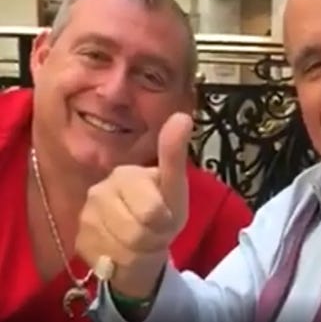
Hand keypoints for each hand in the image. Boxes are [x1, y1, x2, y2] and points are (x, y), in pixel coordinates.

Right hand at [75, 112, 192, 297]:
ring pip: (121, 250)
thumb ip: (174, 156)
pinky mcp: (78, 242)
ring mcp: (85, 217)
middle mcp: (99, 191)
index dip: (164, 220)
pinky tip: (122, 250)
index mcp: (126, 174)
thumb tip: (182, 117)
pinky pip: (107, 262)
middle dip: (152, 237)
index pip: (151, 210)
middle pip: (136, 232)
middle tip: (154, 230)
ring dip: (139, 252)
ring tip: (140, 241)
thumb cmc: (162, 211)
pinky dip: (122, 262)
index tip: (165, 215)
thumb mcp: (175, 188)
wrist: (142, 243)